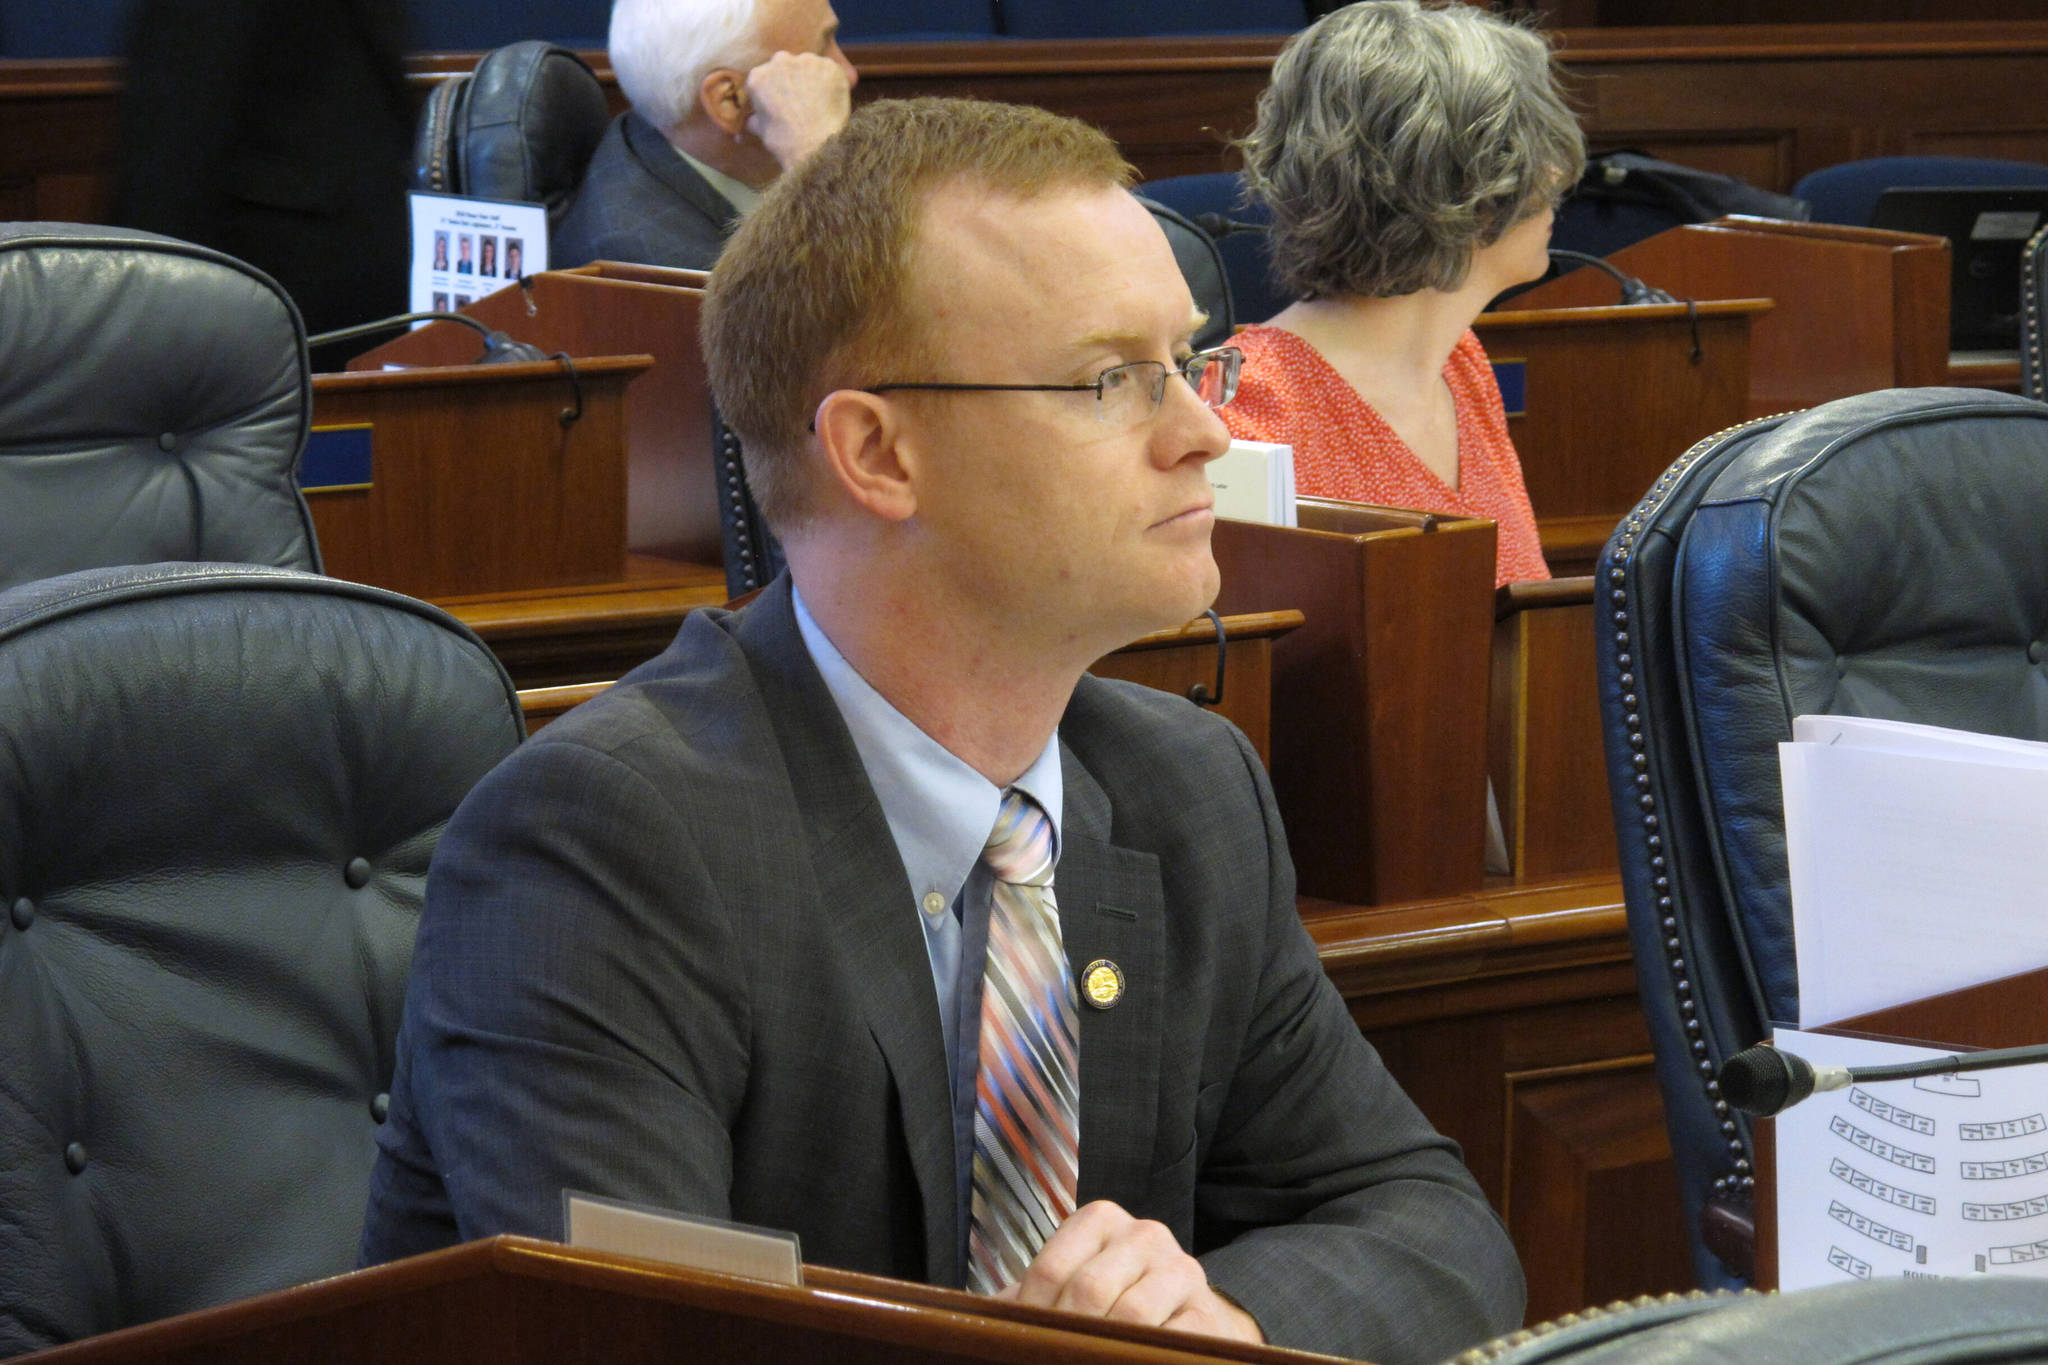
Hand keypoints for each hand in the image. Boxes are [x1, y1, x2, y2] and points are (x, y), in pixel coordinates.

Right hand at [743, 51, 852, 170]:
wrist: (817, 145)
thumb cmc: (786, 141)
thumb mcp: (762, 131)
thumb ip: (756, 119)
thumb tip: (751, 120)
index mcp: (758, 77)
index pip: (764, 77)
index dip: (774, 89)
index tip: (782, 101)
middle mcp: (779, 61)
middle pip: (786, 65)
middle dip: (792, 78)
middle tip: (802, 101)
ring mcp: (805, 60)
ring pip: (809, 65)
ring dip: (813, 78)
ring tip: (819, 101)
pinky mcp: (828, 65)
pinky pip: (830, 70)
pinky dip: (832, 82)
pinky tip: (832, 99)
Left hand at [994, 1201, 1263, 1342]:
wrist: (1187, 1323)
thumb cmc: (1113, 1308)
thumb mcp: (1068, 1292)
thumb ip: (1026, 1300)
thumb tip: (964, 1318)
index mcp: (1101, 1220)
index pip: (1050, 1270)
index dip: (1031, 1316)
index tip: (1024, 1342)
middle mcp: (1145, 1234)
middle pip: (1088, 1290)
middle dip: (1065, 1335)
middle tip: (1053, 1355)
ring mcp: (1181, 1270)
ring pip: (1130, 1313)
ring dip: (1102, 1345)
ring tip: (1086, 1358)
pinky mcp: (1206, 1313)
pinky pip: (1170, 1339)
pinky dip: (1141, 1354)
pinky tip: (1126, 1359)